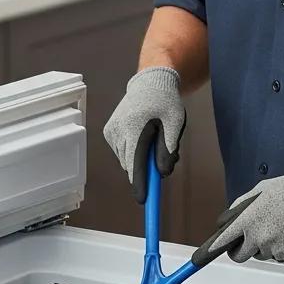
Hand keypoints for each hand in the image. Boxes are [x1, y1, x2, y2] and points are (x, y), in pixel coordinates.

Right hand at [103, 67, 185, 202]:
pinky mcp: (108, 132)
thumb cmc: (165, 101)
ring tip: (154, 139)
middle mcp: (118, 130)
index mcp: (134, 127)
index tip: (143, 200)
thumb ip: (169, 148)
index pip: (136, 163)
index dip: (140, 184)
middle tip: (164, 160)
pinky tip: (142, 136)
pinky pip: (122, 152)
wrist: (149, 82)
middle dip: (146, 169)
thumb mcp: (174, 123)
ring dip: (140, 159)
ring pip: (127, 160)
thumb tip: (163, 173)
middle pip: (131, 165)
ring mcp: (111, 132)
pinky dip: (133, 152)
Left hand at [205, 165, 283, 263]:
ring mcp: (276, 250)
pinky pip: (281, 256)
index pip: (223, 241)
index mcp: (249, 220)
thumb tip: (230, 219)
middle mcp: (259, 238)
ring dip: (266, 245)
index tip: (203, 256)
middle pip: (240, 255)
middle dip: (241, 248)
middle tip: (251, 237)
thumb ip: (242, 207)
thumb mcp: (260, 191)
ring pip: (263, 254)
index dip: (212, 250)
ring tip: (282, 225)